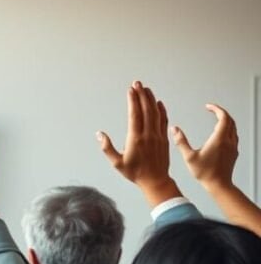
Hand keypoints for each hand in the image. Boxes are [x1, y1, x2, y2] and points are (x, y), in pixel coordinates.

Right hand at [99, 81, 179, 202]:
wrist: (155, 181)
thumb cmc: (134, 173)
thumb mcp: (117, 163)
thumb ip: (107, 148)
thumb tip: (99, 134)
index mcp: (136, 139)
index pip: (134, 115)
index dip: (132, 101)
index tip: (130, 90)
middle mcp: (148, 135)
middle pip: (146, 110)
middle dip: (142, 95)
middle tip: (137, 83)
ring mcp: (158, 135)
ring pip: (156, 113)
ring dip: (151, 99)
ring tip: (146, 89)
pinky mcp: (164, 138)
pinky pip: (163, 120)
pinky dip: (161, 110)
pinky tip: (159, 102)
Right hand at [174, 104, 238, 190]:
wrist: (219, 184)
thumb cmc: (205, 173)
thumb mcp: (189, 157)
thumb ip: (181, 141)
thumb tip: (174, 129)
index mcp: (219, 139)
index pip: (223, 117)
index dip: (216, 109)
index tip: (208, 106)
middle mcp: (228, 141)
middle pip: (230, 120)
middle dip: (221, 112)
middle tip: (212, 109)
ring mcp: (233, 146)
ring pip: (233, 127)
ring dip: (226, 120)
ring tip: (217, 118)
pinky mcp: (234, 151)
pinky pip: (234, 135)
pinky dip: (228, 129)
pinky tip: (221, 133)